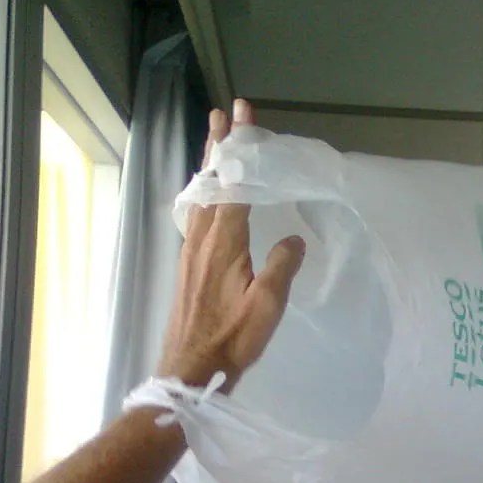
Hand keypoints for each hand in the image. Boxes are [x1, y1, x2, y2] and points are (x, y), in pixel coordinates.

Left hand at [159, 99, 304, 389]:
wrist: (188, 370)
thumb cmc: (231, 340)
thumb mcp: (268, 305)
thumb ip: (282, 266)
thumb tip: (295, 237)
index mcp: (223, 242)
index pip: (232, 183)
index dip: (238, 147)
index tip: (240, 113)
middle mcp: (202, 239)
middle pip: (210, 182)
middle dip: (218, 147)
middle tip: (223, 114)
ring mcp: (190, 252)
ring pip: (201, 197)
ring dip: (210, 168)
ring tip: (216, 144)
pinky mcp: (187, 265)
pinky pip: (197, 215)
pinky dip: (206, 193)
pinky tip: (209, 199)